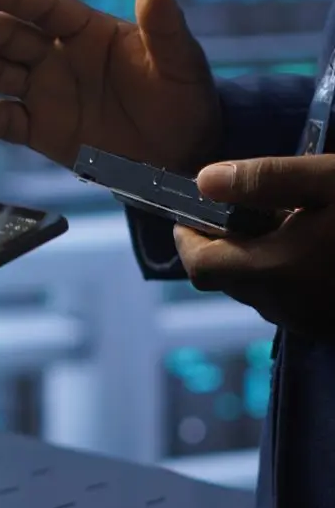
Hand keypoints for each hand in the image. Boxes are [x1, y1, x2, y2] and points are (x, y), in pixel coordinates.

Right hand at [0, 0, 220, 171]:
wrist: (180, 153)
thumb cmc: (185, 98)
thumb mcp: (180, 61)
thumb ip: (163, 22)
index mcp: (88, 30)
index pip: (43, 7)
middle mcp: (58, 56)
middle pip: (6, 37)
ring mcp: (45, 93)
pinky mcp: (40, 130)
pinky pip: (6, 123)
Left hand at [174, 155, 334, 338]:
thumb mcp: (331, 181)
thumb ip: (266, 180)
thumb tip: (205, 181)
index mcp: (275, 271)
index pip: (199, 266)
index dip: (187, 238)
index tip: (193, 210)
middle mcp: (283, 306)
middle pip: (225, 278)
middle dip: (223, 244)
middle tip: (250, 207)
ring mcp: (308, 321)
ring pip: (256, 290)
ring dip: (256, 259)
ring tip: (288, 222)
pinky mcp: (327, 327)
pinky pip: (287, 300)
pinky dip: (284, 274)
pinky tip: (315, 248)